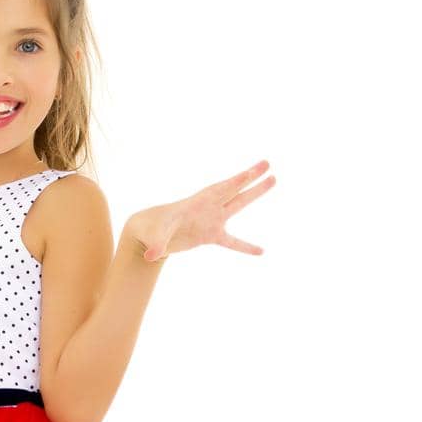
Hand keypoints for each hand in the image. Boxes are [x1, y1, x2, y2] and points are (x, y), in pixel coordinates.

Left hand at [128, 160, 276, 262]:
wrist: (148, 233)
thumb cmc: (150, 230)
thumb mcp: (154, 236)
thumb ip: (157, 244)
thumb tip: (152, 257)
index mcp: (197, 203)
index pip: (220, 190)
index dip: (236, 182)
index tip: (251, 172)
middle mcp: (208, 208)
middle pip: (234, 190)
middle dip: (250, 178)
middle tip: (268, 165)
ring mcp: (212, 220)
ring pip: (238, 204)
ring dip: (254, 192)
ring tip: (273, 179)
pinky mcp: (210, 235)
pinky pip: (233, 242)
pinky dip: (245, 247)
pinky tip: (261, 252)